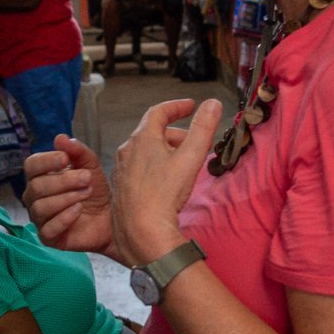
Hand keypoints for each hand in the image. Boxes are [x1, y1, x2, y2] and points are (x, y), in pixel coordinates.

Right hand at [23, 136, 113, 251]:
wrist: (111, 218)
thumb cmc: (95, 190)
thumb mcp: (91, 166)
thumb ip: (77, 151)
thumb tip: (60, 138)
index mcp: (40, 177)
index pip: (31, 165)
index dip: (47, 161)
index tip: (66, 159)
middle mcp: (34, 198)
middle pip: (36, 186)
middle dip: (64, 181)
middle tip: (87, 178)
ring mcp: (39, 218)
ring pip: (41, 207)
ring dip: (67, 198)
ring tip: (86, 193)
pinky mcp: (48, 237)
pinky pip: (48, 228)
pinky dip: (64, 218)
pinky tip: (79, 210)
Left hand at [112, 99, 221, 266]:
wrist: (140, 230)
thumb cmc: (165, 193)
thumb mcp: (191, 157)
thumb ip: (203, 128)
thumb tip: (213, 103)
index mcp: (143, 138)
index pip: (158, 112)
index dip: (176, 107)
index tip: (190, 106)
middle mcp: (127, 150)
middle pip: (151, 132)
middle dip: (174, 133)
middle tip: (193, 141)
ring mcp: (121, 170)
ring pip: (143, 151)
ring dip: (163, 149)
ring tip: (181, 161)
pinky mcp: (120, 188)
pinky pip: (137, 168)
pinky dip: (152, 165)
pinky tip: (163, 180)